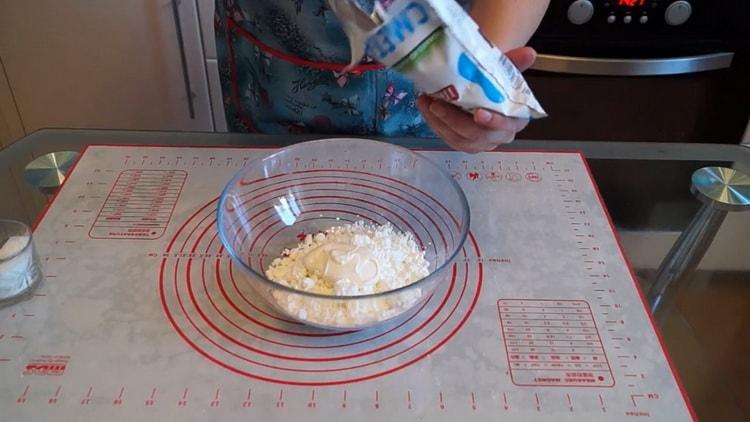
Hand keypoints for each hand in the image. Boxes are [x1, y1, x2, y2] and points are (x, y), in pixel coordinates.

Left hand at [417, 47, 536, 152]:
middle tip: (437, 104)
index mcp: (516, 119)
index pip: (506, 125)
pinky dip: (434, 124)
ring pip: (458, 139)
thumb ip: (515, 62)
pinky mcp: (462, 143)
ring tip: (426, 103)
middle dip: (455, 120)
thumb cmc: (495, 82)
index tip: (478, 114)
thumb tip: (530, 52)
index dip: (493, 121)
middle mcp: (499, 136)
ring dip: (440, 122)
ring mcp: (480, 143)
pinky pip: (447, 138)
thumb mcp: (505, 70)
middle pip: (477, 134)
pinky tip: (425, 109)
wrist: (482, 87)